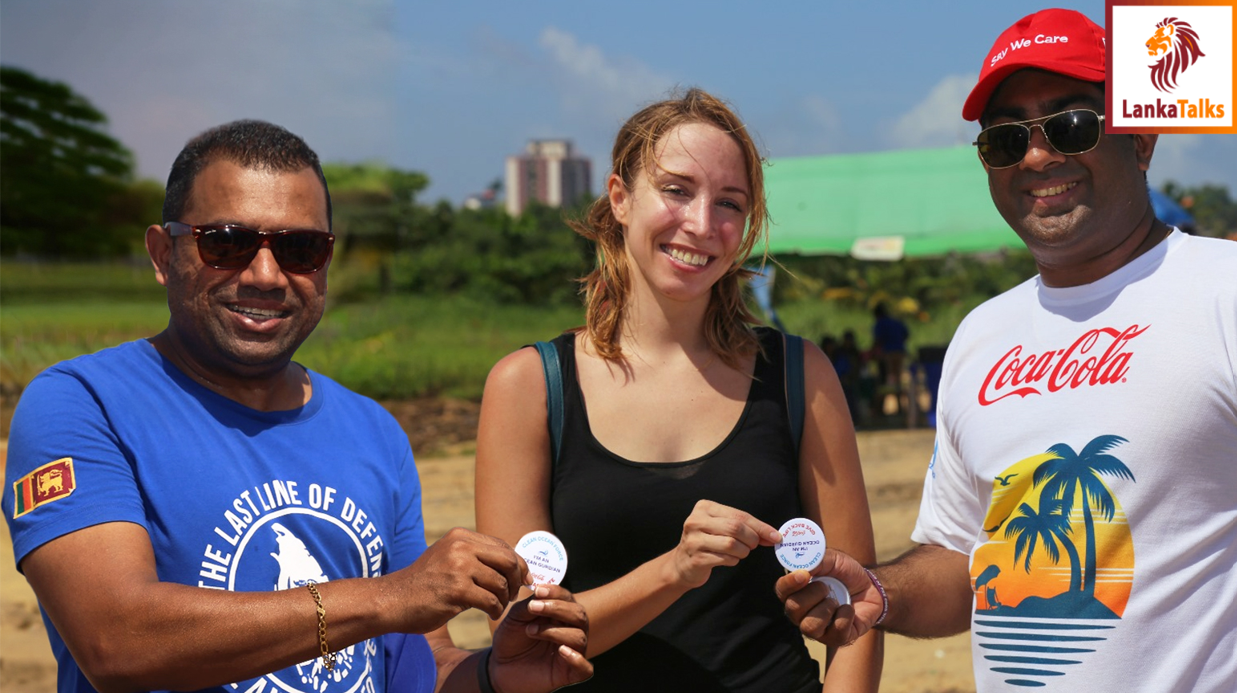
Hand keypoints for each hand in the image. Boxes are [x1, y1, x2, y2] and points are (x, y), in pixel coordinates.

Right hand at [390, 527, 528, 631]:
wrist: (392, 600)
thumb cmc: (424, 583)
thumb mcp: (447, 557)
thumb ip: (474, 556)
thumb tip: (512, 563)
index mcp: (460, 536)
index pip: (503, 546)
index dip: (518, 564)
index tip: (523, 579)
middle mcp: (461, 547)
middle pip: (508, 560)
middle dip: (517, 579)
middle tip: (514, 594)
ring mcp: (459, 567)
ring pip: (501, 583)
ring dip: (505, 598)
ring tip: (498, 606)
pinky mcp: (457, 590)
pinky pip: (491, 601)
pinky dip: (496, 610)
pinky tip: (491, 614)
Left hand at [490, 584, 592, 692]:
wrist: (499, 667)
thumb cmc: (511, 639)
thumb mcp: (516, 617)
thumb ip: (530, 604)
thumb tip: (541, 593)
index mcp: (560, 615)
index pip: (568, 599)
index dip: (556, 592)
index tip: (539, 591)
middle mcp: (570, 631)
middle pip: (579, 615)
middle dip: (557, 608)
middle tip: (533, 607)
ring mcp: (571, 652)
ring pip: (579, 637)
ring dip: (555, 631)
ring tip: (530, 631)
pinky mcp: (569, 674)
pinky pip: (585, 669)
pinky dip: (578, 660)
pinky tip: (562, 651)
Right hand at [670, 500, 782, 588]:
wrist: (682, 564)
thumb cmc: (707, 542)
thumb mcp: (721, 528)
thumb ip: (745, 528)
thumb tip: (773, 535)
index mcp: (704, 507)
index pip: (739, 515)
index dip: (760, 527)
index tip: (776, 536)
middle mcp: (696, 521)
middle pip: (735, 528)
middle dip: (752, 539)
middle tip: (754, 546)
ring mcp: (694, 540)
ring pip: (731, 544)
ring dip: (743, 551)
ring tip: (740, 553)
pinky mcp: (696, 558)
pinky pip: (725, 559)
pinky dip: (733, 560)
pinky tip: (729, 559)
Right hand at [775, 548, 883, 645]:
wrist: (870, 587)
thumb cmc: (846, 573)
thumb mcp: (833, 559)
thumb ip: (817, 560)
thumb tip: (804, 566)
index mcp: (796, 591)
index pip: (781, 590)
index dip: (789, 583)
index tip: (804, 575)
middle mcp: (801, 612)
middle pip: (792, 609)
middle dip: (812, 595)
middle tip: (826, 587)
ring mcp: (817, 628)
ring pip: (809, 627)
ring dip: (826, 610)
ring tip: (836, 601)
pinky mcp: (835, 639)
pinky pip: (835, 634)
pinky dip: (844, 617)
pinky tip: (848, 609)